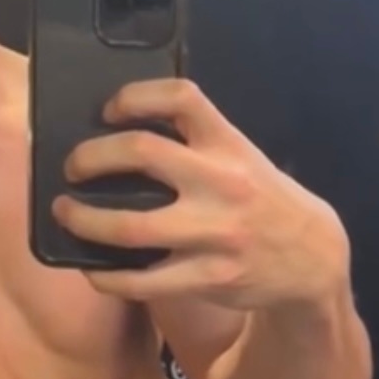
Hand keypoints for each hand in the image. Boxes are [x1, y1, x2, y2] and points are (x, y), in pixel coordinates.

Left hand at [52, 78, 350, 309]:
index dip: (135, 96)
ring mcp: (214, 234)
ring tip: (65, 213)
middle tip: (73, 168)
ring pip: (130, 226)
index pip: (181, 98)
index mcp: (228, 146)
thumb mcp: (242, 159)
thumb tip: (122, 139)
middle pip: (142, 152)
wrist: (313, 257)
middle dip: (92, 157)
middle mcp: (221, 183)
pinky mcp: (207, 278)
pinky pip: (141, 281)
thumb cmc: (263, 201)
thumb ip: (196, 147)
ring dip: (83, 220)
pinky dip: (106, 276)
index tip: (107, 111)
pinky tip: (93, 269)